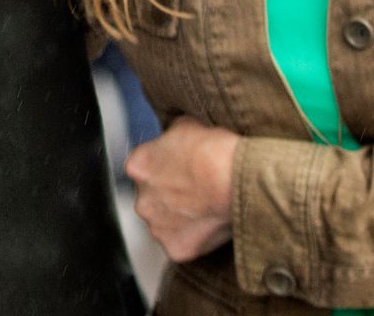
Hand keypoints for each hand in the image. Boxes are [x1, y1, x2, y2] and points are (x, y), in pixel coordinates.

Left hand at [124, 115, 239, 261]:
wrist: (235, 180)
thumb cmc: (214, 152)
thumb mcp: (186, 125)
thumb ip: (170, 137)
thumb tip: (173, 140)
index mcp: (138, 166)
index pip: (144, 168)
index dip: (165, 167)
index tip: (180, 169)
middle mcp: (141, 199)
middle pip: (151, 198)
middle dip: (169, 195)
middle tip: (195, 190)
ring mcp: (157, 226)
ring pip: (164, 223)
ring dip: (179, 218)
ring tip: (204, 208)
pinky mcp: (175, 248)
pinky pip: (181, 243)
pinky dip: (193, 237)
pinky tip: (208, 224)